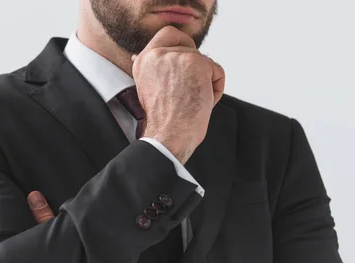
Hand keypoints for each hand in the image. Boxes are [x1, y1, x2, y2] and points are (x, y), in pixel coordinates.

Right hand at [131, 26, 225, 164]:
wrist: (168, 136)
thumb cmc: (163, 121)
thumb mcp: (148, 88)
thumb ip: (151, 69)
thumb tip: (137, 56)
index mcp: (143, 60)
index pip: (168, 34)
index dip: (183, 47)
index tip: (185, 67)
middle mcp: (157, 54)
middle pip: (192, 50)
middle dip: (196, 71)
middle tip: (187, 93)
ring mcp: (177, 56)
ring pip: (205, 63)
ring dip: (205, 84)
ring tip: (190, 102)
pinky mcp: (196, 63)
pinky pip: (217, 72)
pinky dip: (215, 89)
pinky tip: (201, 102)